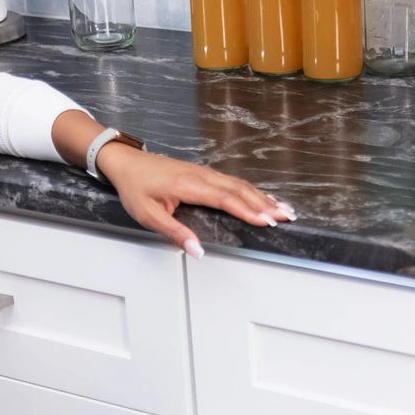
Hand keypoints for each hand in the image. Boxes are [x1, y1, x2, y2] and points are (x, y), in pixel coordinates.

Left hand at [97, 144, 295, 257]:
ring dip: (263, 197)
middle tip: (287, 217)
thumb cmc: (135, 188)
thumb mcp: (148, 215)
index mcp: (190, 186)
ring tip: (284, 209)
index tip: (267, 221)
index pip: (226, 199)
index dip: (248, 210)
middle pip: (240, 190)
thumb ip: (174, 233)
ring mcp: (205, 173)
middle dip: (266, 204)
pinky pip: (234, 182)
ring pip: (240, 184)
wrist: (126, 163)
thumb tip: (197, 250)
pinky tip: (263, 197)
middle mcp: (202, 176)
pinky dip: (252, 190)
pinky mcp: (205, 173)